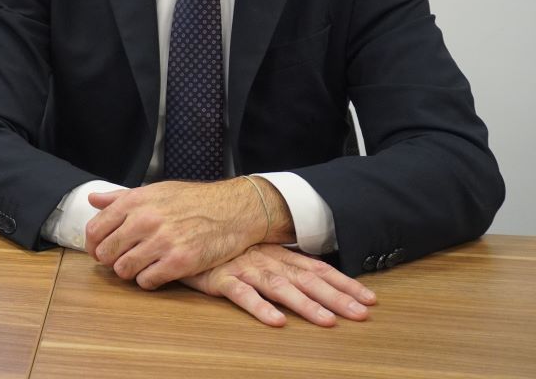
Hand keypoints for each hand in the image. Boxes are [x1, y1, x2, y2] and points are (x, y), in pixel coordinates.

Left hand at [85, 178, 287, 287]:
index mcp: (135, 201)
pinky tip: (156, 273)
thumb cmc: (193, 200)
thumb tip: (93, 199)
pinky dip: (148, 281)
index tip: (98, 251)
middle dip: (110, 260)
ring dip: (128, 272)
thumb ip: (121, 197)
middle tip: (120, 261)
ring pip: (124, 270)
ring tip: (140, 266)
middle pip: (106, 252)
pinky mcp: (179, 262)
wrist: (233, 210)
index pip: (96, 229)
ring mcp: (162, 241)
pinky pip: (147, 281)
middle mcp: (145, 220)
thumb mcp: (155, 190)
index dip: (92, 244)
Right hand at [179, 244, 376, 326]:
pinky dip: (259, 307)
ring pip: (280, 287)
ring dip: (305, 305)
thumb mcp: (254, 249)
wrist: (182, 230)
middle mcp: (266, 260)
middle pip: (307, 279)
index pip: (318, 268)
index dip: (344, 283)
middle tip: (362, 314)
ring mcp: (244, 268)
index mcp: (277, 254)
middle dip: (337, 297)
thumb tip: (312, 274)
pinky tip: (275, 321)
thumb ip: (280, 260)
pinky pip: (241, 294)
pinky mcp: (220, 278)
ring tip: (327, 321)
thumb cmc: (220, 244)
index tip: (370, 299)